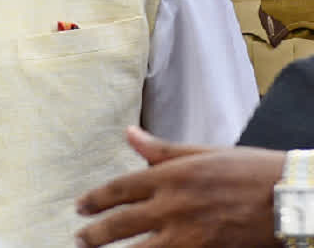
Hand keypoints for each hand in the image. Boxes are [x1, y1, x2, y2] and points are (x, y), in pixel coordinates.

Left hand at [75, 126, 283, 247]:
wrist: (290, 197)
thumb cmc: (249, 171)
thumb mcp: (203, 153)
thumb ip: (161, 150)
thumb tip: (129, 134)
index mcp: (169, 176)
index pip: (119, 189)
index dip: (95, 199)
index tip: (80, 207)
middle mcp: (172, 205)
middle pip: (121, 223)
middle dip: (95, 233)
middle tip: (80, 238)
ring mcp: (187, 233)